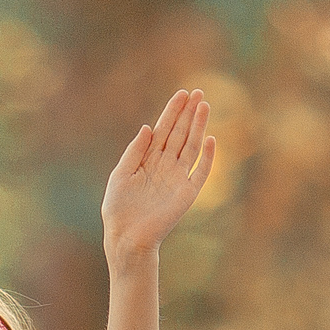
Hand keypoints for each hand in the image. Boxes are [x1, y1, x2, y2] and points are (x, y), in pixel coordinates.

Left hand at [101, 89, 215, 263]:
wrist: (126, 236)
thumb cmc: (119, 208)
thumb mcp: (121, 174)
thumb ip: (135, 151)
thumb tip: (148, 126)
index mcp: (148, 159)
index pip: (164, 129)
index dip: (172, 112)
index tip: (182, 94)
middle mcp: (165, 165)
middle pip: (180, 133)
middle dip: (189, 113)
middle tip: (199, 92)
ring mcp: (177, 178)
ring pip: (191, 146)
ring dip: (198, 127)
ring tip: (205, 106)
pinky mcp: (187, 193)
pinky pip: (200, 172)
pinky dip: (207, 157)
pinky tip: (210, 139)